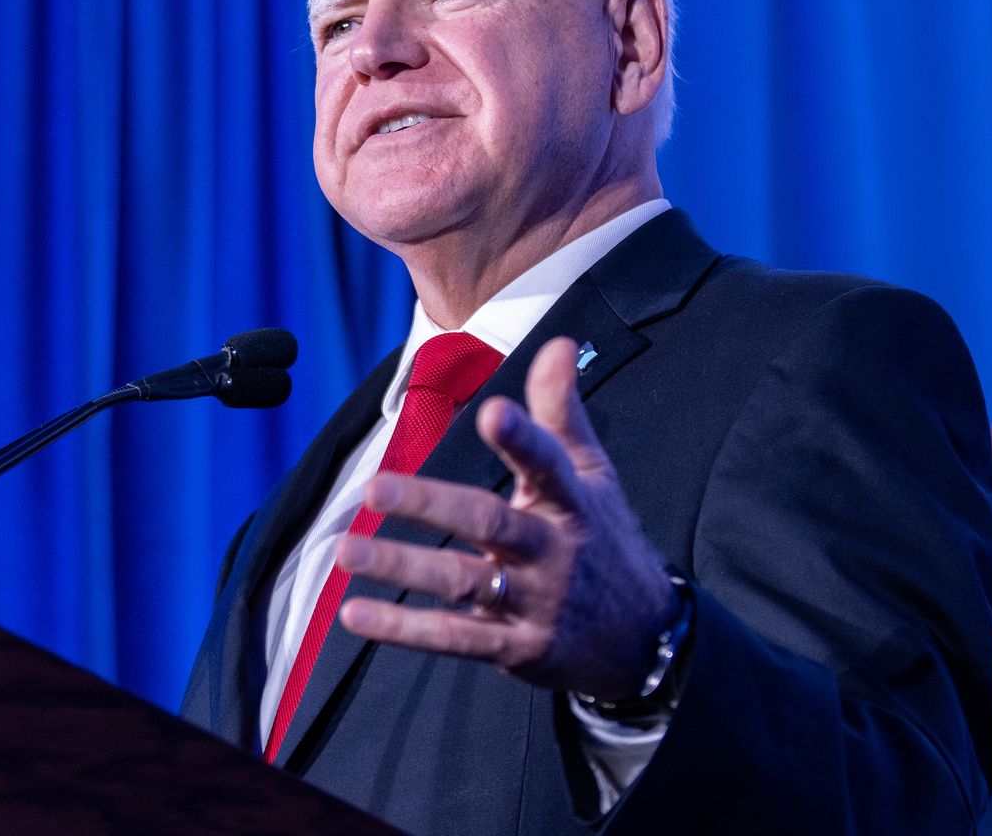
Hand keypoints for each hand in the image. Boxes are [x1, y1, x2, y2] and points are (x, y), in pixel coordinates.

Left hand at [335, 337, 679, 699]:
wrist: (644, 640)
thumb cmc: (602, 539)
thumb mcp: (592, 474)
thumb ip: (561, 412)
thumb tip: (557, 342)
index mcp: (571, 503)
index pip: (549, 464)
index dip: (523, 439)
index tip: (493, 411)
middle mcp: (552, 551)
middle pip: (488, 524)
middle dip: (431, 506)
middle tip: (373, 490)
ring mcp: (534, 603)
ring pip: (462, 582)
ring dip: (402, 568)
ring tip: (346, 552)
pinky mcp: (515, 648)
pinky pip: (454, 637)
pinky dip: (403, 628)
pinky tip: (354, 614)